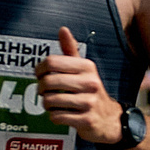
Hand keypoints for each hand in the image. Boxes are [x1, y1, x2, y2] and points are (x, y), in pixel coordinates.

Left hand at [37, 25, 121, 144]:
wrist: (109, 119)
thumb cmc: (91, 91)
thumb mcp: (84, 69)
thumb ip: (71, 50)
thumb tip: (63, 29)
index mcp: (87, 67)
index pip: (52, 62)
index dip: (39, 69)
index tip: (40, 75)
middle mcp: (90, 83)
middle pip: (48, 81)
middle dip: (41, 88)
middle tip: (43, 91)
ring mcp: (89, 102)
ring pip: (51, 101)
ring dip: (47, 104)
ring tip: (52, 103)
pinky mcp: (86, 120)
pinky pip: (57, 116)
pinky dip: (54, 116)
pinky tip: (60, 113)